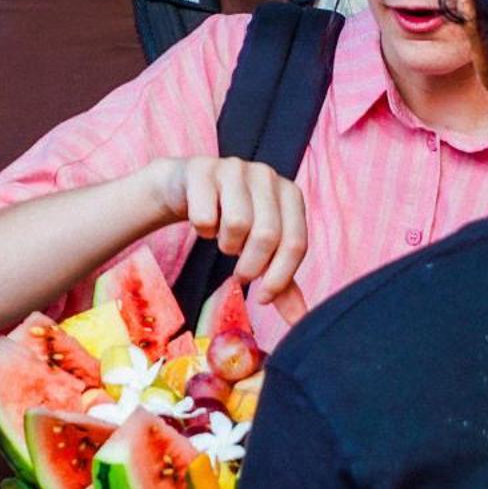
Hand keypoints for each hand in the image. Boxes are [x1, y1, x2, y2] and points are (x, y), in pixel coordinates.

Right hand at [150, 156, 308, 313]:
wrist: (186, 189)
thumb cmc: (230, 220)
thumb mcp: (259, 252)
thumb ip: (281, 283)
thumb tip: (300, 320)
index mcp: (290, 194)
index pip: (296, 242)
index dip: (280, 277)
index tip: (263, 298)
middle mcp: (267, 176)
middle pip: (268, 234)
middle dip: (250, 265)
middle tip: (239, 273)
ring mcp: (235, 168)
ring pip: (237, 223)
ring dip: (226, 244)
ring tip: (223, 240)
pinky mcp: (202, 169)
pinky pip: (204, 214)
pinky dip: (202, 228)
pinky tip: (203, 222)